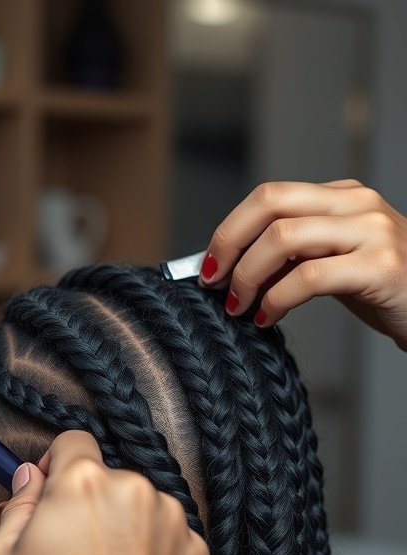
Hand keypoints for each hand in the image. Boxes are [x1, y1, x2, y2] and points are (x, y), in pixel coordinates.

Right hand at [0, 430, 209, 554]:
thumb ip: (17, 506)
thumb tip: (30, 479)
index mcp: (84, 480)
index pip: (73, 441)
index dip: (54, 465)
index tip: (47, 494)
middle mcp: (136, 489)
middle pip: (107, 478)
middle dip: (87, 503)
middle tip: (68, 551)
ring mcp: (172, 522)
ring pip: (140, 509)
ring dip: (122, 528)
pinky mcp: (196, 554)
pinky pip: (167, 539)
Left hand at [200, 180, 406, 350]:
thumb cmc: (386, 292)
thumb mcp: (335, 264)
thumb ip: (294, 257)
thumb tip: (234, 267)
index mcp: (343, 197)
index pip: (270, 195)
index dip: (230, 229)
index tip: (209, 265)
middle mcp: (357, 204)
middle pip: (271, 202)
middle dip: (229, 243)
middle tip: (212, 282)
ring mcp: (372, 232)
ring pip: (284, 237)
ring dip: (248, 276)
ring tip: (239, 305)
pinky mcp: (380, 267)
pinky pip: (310, 277)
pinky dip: (276, 299)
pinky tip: (267, 318)